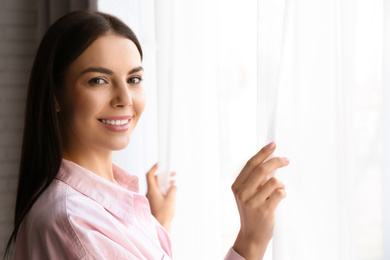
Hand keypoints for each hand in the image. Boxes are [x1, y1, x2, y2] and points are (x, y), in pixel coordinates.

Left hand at [146, 163, 176, 230]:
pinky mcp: (153, 204)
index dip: (154, 167)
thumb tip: (173, 186)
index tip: (160, 164)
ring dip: (165, 183)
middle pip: (154, 180)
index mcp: (151, 190)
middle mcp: (149, 193)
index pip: (150, 175)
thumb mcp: (171, 199)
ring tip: (174, 183)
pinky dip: (163, 190)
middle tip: (173, 174)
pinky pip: (157, 193)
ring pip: (157, 187)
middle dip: (164, 176)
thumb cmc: (163, 214)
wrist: (159, 227)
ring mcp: (150, 199)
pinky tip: (171, 192)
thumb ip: (173, 190)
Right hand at [231, 142, 288, 259]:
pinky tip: (279, 199)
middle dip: (277, 161)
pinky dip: (283, 193)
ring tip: (279, 191)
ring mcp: (253, 202)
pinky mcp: (265, 211)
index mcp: (237, 186)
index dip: (263, 153)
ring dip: (281, 184)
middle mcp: (243, 193)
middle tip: (286, 160)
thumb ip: (254, 180)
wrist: (251, 235)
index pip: (251, 164)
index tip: (273, 145)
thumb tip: (270, 161)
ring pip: (274, 182)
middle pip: (262, 169)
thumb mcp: (246, 194)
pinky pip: (280, 193)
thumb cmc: (252, 211)